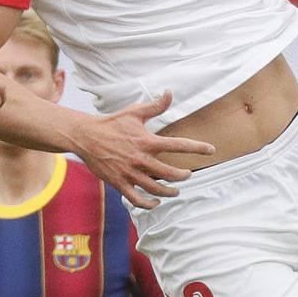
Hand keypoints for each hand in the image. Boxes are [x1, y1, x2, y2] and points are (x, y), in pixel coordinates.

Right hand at [73, 92, 215, 209]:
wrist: (86, 136)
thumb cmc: (111, 123)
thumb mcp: (134, 112)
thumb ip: (154, 106)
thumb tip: (169, 92)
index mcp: (146, 141)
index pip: (178, 145)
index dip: (197, 148)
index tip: (211, 150)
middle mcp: (140, 159)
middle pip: (170, 173)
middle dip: (183, 175)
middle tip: (187, 174)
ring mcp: (130, 173)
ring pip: (156, 189)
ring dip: (170, 192)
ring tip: (175, 190)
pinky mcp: (119, 183)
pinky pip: (137, 199)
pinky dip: (149, 204)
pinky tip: (155, 202)